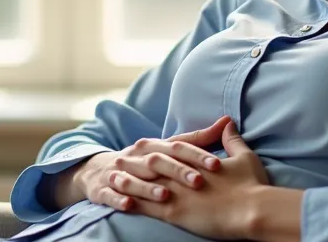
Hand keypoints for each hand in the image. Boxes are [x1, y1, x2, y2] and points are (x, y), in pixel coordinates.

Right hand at [65, 116, 231, 211]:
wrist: (99, 171)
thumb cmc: (144, 161)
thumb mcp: (168, 148)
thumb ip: (198, 139)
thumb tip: (228, 121)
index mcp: (153, 145)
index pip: (177, 147)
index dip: (197, 155)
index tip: (217, 165)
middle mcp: (136, 156)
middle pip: (157, 162)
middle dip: (177, 171)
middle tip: (199, 182)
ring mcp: (118, 172)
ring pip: (133, 178)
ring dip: (148, 187)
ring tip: (165, 195)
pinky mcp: (103, 189)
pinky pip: (110, 194)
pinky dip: (119, 199)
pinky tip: (129, 205)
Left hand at [129, 118, 270, 239]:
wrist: (253, 210)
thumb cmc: (251, 185)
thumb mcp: (243, 156)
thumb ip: (232, 140)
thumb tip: (227, 122)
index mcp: (194, 161)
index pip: (170, 151)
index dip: (155, 149)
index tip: (142, 146)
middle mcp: (181, 174)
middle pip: (150, 165)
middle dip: (134, 162)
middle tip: (119, 158)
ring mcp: (175, 193)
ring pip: (143, 185)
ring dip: (128, 182)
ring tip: (113, 179)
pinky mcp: (174, 213)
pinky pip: (147, 208)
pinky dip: (133, 205)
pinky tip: (123, 204)